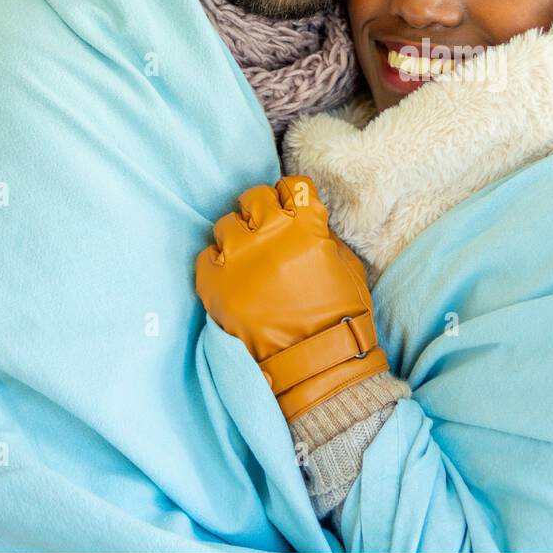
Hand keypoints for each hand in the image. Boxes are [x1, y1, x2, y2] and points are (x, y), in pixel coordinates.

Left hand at [196, 175, 388, 422]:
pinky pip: (205, 257)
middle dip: (260, 210)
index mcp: (308, 227)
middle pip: (254, 197)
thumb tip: (303, 223)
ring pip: (226, 223)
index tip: (288, 206)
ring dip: (237, 237)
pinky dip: (217, 264)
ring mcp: (239, 259)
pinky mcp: (215, 285)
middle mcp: (271, 235)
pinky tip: (230, 278)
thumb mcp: (347, 266)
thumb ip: (323, 237)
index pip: (292, 186)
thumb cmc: (341, 318)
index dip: (290, 195)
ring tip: (245, 259)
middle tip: (264, 231)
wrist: (317, 366)